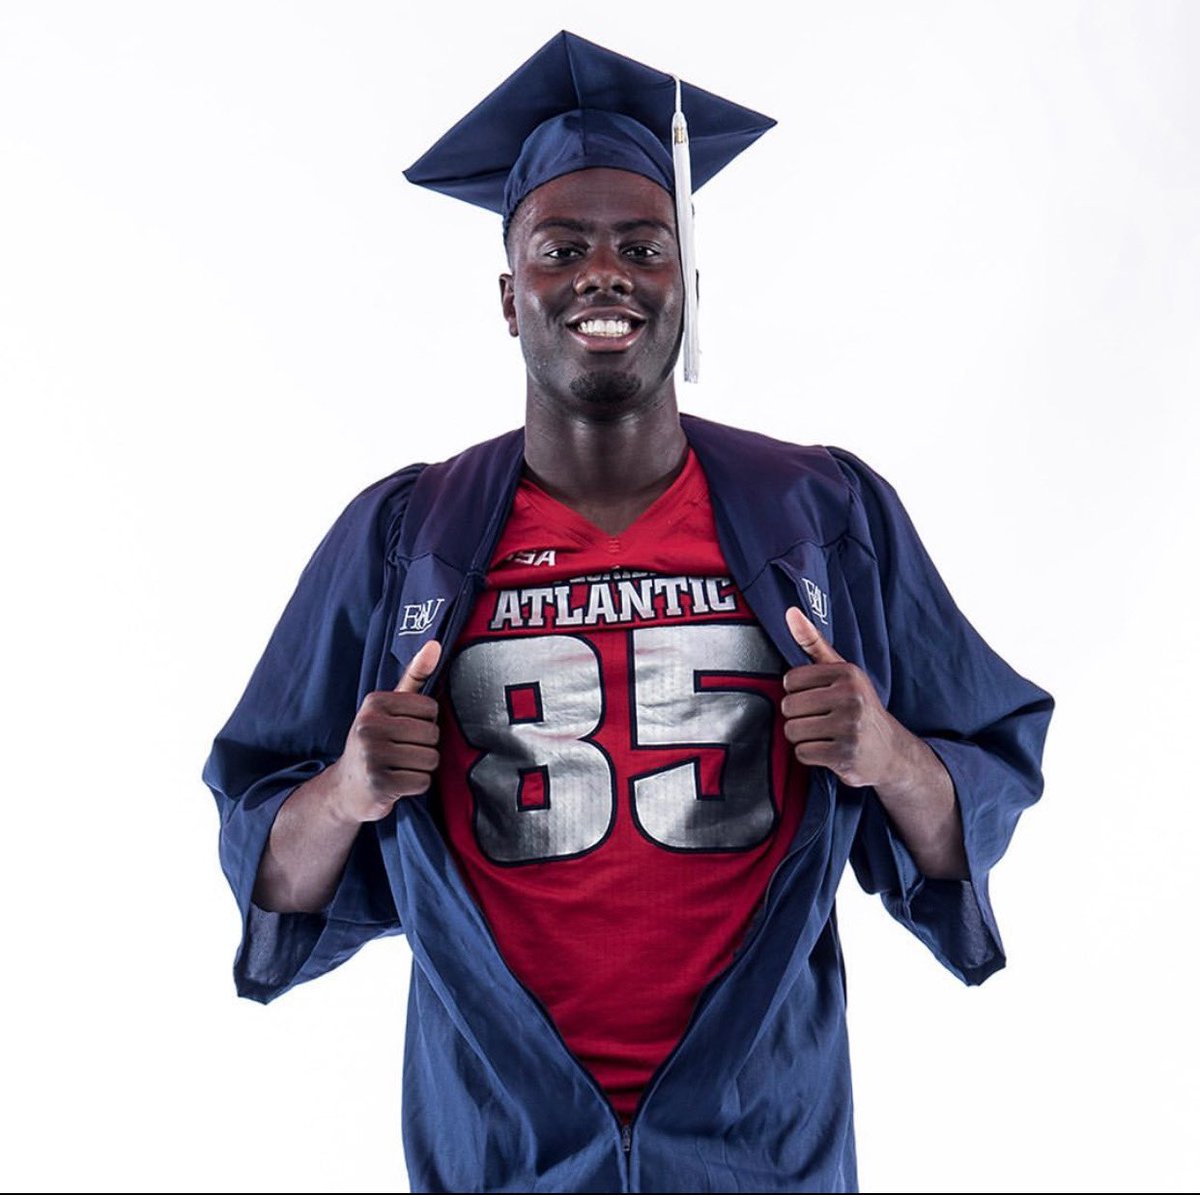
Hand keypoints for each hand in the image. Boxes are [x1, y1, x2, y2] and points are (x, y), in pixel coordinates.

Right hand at [327, 640, 442, 822]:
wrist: (345, 789)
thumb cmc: (374, 743)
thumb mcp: (388, 708)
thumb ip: (414, 676)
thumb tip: (435, 645)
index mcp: (374, 703)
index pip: (431, 709)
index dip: (425, 723)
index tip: (404, 730)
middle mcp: (369, 726)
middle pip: (432, 735)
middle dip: (424, 747)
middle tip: (401, 752)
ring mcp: (372, 756)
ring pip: (430, 759)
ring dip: (421, 768)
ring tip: (399, 767)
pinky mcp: (379, 783)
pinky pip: (422, 781)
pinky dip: (415, 785)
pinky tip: (397, 782)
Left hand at [782, 608, 908, 789]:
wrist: (890, 751)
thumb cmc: (857, 706)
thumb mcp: (841, 672)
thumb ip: (813, 642)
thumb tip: (790, 612)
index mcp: (848, 673)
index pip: (790, 680)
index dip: (797, 692)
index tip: (816, 698)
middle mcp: (851, 698)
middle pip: (789, 707)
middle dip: (798, 717)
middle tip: (820, 719)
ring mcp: (850, 728)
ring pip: (792, 731)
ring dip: (803, 737)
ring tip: (823, 734)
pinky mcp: (845, 755)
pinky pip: (802, 753)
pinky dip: (810, 755)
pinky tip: (828, 750)